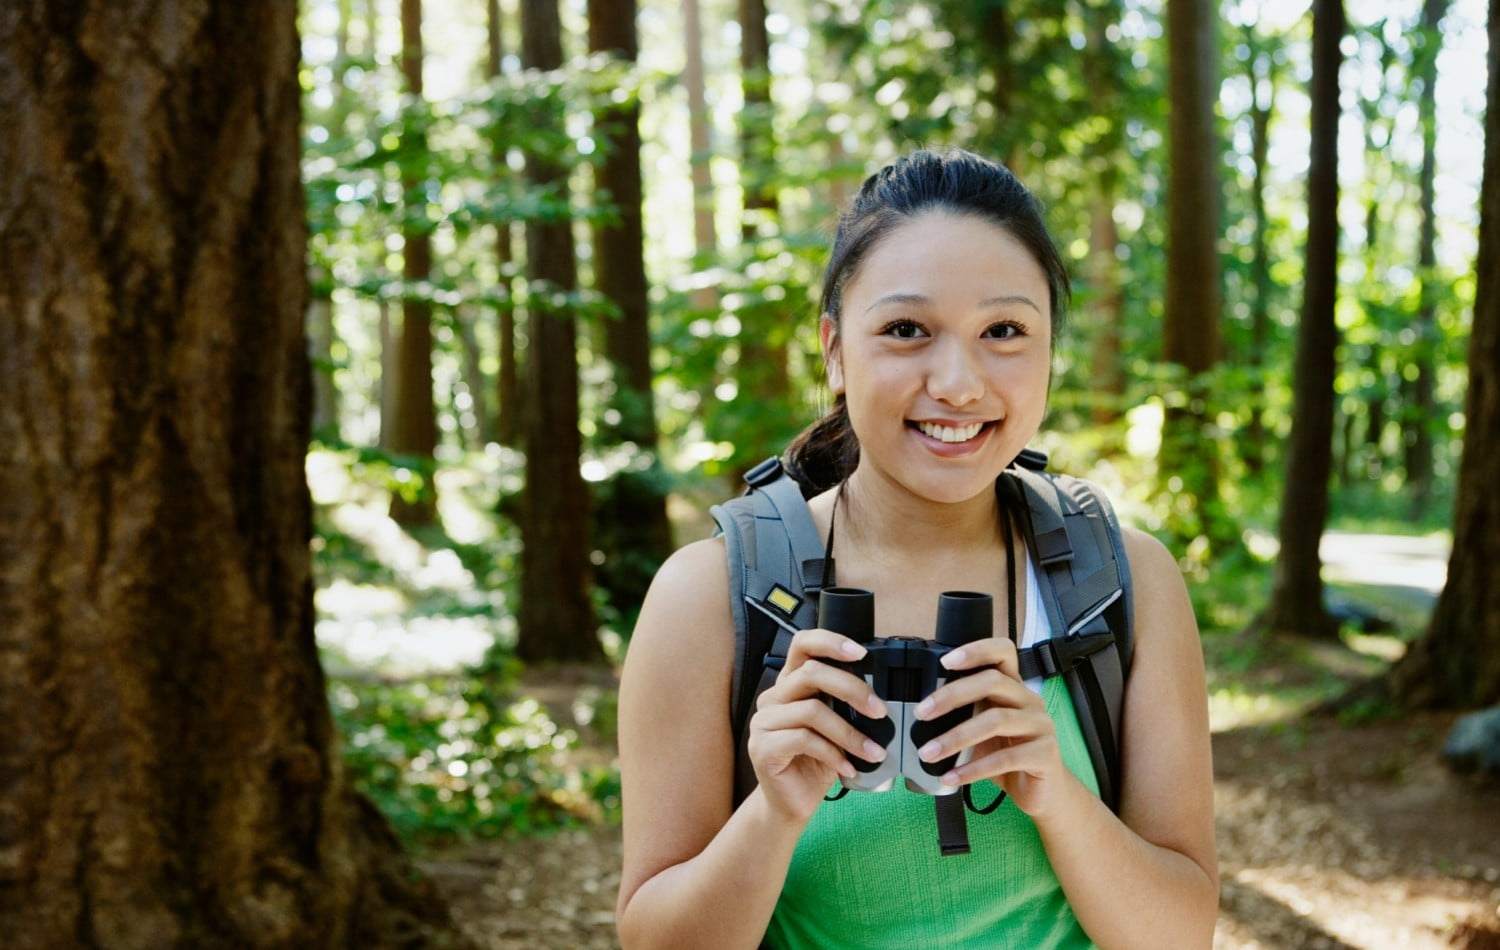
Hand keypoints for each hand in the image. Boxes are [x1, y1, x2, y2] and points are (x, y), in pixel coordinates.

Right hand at [745, 628, 889, 822]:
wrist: (792, 803)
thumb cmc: (817, 762)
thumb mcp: (836, 728)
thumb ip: (846, 706)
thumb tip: (883, 695)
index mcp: (790, 684)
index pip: (802, 645)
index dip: (830, 642)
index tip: (861, 653)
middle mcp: (773, 698)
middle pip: (811, 674)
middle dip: (852, 690)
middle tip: (880, 711)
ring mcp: (763, 722)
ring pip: (812, 711)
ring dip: (849, 732)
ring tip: (873, 752)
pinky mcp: (763, 748)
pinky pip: (804, 740)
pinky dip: (834, 754)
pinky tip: (849, 768)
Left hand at [913, 637, 1076, 818]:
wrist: (1045, 794)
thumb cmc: (1010, 758)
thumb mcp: (984, 733)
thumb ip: (964, 716)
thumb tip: (924, 712)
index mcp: (1015, 689)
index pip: (1003, 653)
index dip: (976, 651)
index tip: (945, 662)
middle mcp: (1030, 701)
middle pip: (993, 682)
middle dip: (952, 695)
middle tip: (922, 713)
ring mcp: (1041, 726)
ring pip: (996, 720)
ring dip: (955, 737)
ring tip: (928, 753)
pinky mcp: (1045, 754)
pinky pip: (1004, 758)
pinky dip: (973, 769)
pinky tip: (952, 776)